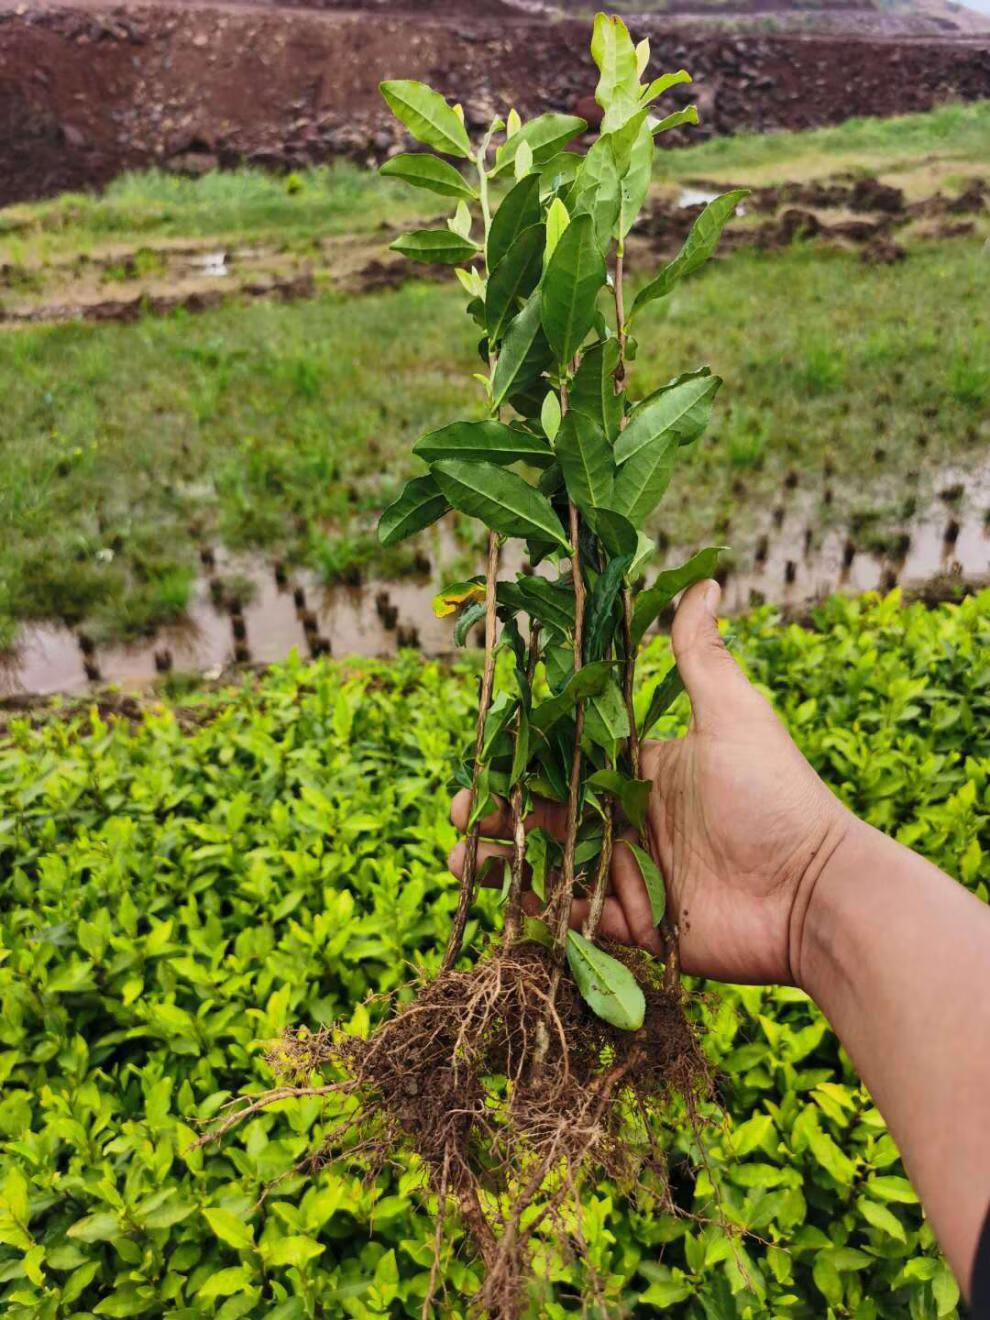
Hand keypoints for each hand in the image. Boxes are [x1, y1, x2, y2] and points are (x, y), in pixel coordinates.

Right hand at [449, 579, 850, 987]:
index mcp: (645, 770)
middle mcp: (633, 820)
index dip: (525, 761)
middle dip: (501, 814)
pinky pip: (578, 919)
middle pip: (550, 813)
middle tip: (461, 814)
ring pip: (553, 866)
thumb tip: (707, 578)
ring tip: (462, 863)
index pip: (570, 760)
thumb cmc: (774, 796)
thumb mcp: (733, 716)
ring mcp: (634, 873)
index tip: (484, 758)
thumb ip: (702, 655)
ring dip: (507, 863)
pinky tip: (505, 902)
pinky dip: (540, 912)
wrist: (814, 892)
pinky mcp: (641, 926)